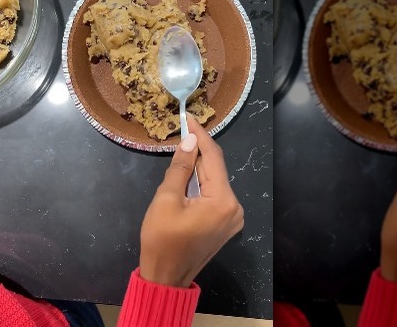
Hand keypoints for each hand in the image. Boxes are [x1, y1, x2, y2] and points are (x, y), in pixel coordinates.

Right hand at [139, 116, 243, 287]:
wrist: (165, 278)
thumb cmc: (162, 240)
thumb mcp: (166, 199)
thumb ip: (181, 168)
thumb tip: (190, 142)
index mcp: (223, 201)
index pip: (214, 159)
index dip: (201, 137)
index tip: (188, 118)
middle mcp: (235, 208)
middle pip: (216, 170)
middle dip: (199, 151)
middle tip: (184, 130)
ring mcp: (232, 219)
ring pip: (215, 183)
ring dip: (199, 166)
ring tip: (183, 147)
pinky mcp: (225, 225)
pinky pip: (214, 196)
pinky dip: (201, 183)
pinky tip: (189, 172)